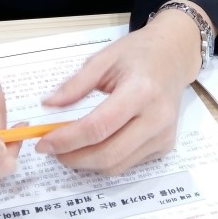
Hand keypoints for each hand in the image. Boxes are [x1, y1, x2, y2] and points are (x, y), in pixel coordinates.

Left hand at [35, 11, 201, 173]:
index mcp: (141, 91)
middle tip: (52, 150)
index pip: (99, 126)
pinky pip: (128, 163)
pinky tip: (94, 145)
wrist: (174, 55)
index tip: (43, 142)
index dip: (67, 139)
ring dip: (87, 163)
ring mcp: (163, 136)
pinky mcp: (165, 147)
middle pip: (108, 153)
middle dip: (73, 158)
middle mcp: (156, 118)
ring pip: (117, 165)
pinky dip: (105, 160)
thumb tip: (49, 106)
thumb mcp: (104, 58)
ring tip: (69, 148)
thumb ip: (76, 84)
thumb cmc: (139, 53)